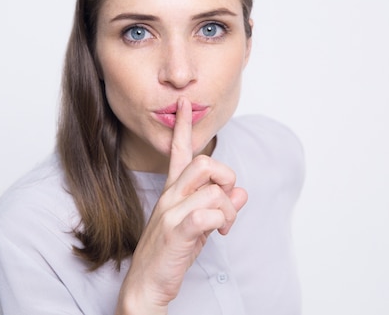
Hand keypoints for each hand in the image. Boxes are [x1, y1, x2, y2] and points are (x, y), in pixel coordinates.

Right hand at [116, 98, 247, 314]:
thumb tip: (242, 193)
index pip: (179, 153)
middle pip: (204, 163)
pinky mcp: (177, 231)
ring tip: (224, 227)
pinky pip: (209, 214)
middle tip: (227, 200)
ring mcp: (172, 213)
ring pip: (214, 190)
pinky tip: (218, 233)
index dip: (183, 127)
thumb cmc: (171, 253)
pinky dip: (222, 222)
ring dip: (229, 210)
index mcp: (173, 192)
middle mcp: (171, 197)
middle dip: (226, 177)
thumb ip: (218, 207)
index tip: (184, 104)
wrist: (146, 284)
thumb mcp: (198, 226)